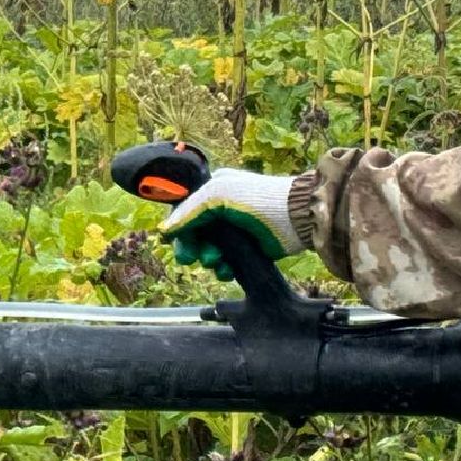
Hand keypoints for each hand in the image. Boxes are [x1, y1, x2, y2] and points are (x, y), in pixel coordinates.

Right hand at [158, 168, 303, 280]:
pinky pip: (225, 262)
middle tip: (192, 258)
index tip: (175, 242)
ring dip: (208, 260)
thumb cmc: (256, 200)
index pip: (183, 212)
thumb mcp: (215, 196)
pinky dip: (223, 268)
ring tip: (218, 262)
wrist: (296, 217)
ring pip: (207, 250)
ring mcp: (234, 230)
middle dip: (192, 248)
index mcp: (212, 190)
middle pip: (193, 235)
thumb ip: (187, 212)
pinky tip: (228, 270)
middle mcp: (220, 209)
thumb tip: (164, 230)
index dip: (178, 229)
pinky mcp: (246, 248)